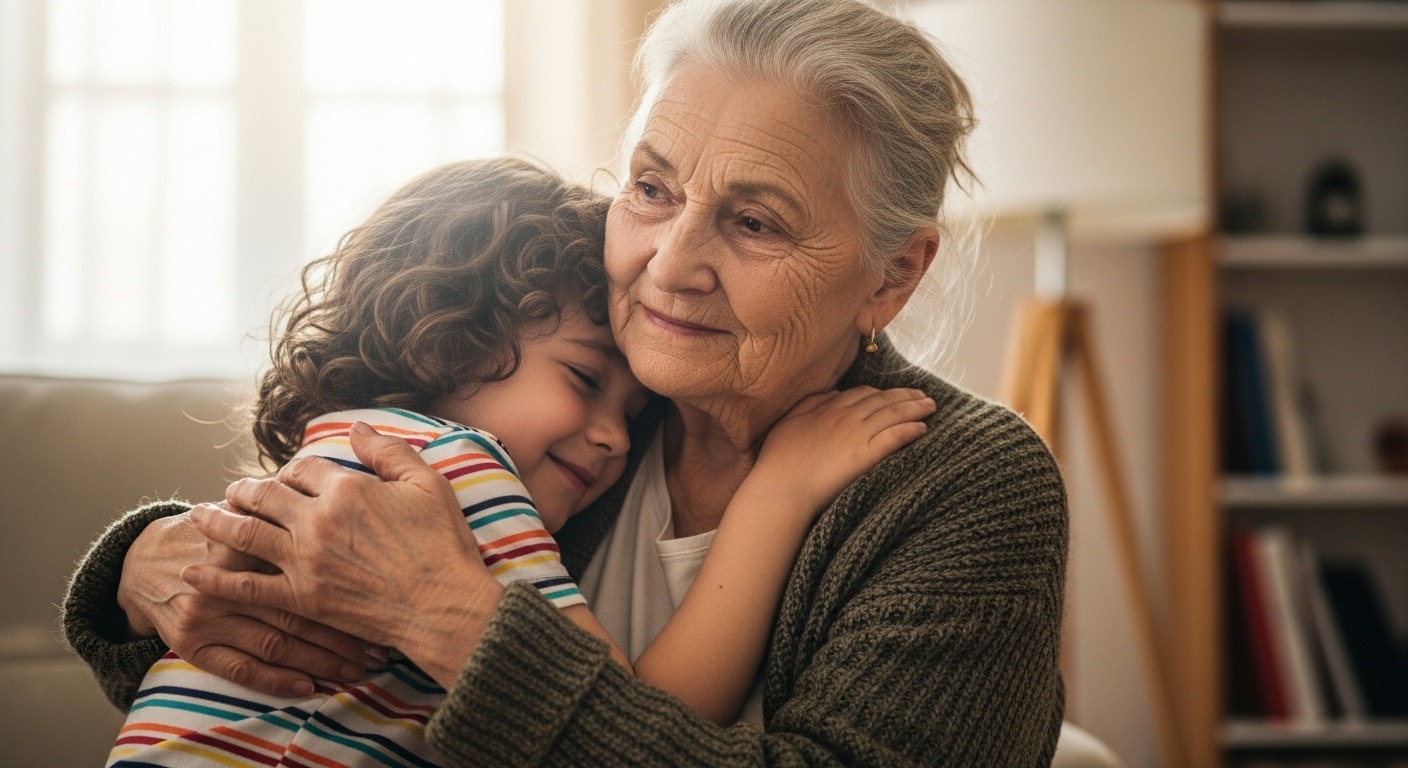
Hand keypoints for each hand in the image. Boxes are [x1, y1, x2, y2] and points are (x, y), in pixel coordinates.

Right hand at [117, 505, 377, 696]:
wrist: (145, 561)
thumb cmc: (215, 534)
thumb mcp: (245, 514)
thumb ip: (285, 515)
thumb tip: (351, 511)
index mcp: (244, 539)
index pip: (306, 567)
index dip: (350, 590)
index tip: (385, 604)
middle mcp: (224, 578)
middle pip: (297, 611)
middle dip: (344, 635)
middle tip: (381, 650)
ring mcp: (207, 615)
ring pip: (275, 643)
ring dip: (320, 661)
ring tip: (355, 670)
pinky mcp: (191, 644)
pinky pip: (240, 668)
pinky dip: (277, 680)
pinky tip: (308, 687)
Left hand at [183, 422, 505, 688]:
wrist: (442, 605)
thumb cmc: (442, 545)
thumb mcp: (427, 484)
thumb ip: (389, 452)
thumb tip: (357, 426)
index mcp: (347, 488)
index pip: (303, 466)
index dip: (293, 468)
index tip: (290, 476)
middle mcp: (318, 519)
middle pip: (264, 494)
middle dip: (245, 489)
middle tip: (234, 491)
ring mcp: (304, 560)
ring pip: (245, 533)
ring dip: (217, 522)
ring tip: (200, 516)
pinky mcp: (301, 597)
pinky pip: (246, 586)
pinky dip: (216, 579)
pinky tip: (193, 573)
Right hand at [755, 386, 934, 512]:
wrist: (781, 489)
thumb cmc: (778, 461)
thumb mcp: (788, 423)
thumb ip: (809, 404)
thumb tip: (832, 394)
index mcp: (827, 409)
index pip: (862, 393)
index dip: (881, 392)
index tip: (893, 394)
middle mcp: (845, 417)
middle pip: (883, 400)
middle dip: (906, 395)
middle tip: (923, 396)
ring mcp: (857, 434)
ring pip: (894, 414)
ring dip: (915, 408)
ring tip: (931, 407)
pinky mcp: (866, 455)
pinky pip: (894, 436)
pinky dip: (911, 429)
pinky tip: (923, 428)